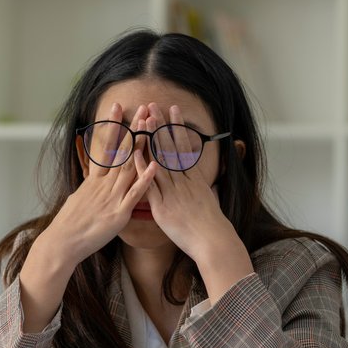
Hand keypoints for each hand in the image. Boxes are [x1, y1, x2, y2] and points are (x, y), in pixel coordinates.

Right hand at [40, 102, 156, 266]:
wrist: (62, 243)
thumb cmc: (70, 224)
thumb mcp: (79, 198)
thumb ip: (90, 187)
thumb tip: (92, 180)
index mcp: (94, 180)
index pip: (105, 146)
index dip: (112, 125)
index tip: (117, 107)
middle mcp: (103, 184)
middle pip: (121, 151)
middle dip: (133, 128)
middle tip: (142, 108)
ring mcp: (112, 197)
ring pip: (129, 166)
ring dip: (142, 146)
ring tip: (152, 126)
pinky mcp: (118, 213)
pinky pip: (134, 194)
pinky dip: (145, 179)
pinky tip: (154, 165)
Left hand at [136, 103, 252, 299]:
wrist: (212, 241)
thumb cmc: (212, 225)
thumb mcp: (209, 200)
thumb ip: (202, 188)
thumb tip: (203, 181)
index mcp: (194, 179)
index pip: (184, 147)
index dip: (177, 128)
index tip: (173, 111)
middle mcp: (183, 181)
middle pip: (170, 148)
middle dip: (161, 126)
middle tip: (154, 106)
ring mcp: (172, 192)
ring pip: (160, 160)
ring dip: (151, 139)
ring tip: (144, 120)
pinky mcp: (162, 206)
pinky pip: (150, 184)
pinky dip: (142, 169)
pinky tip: (135, 153)